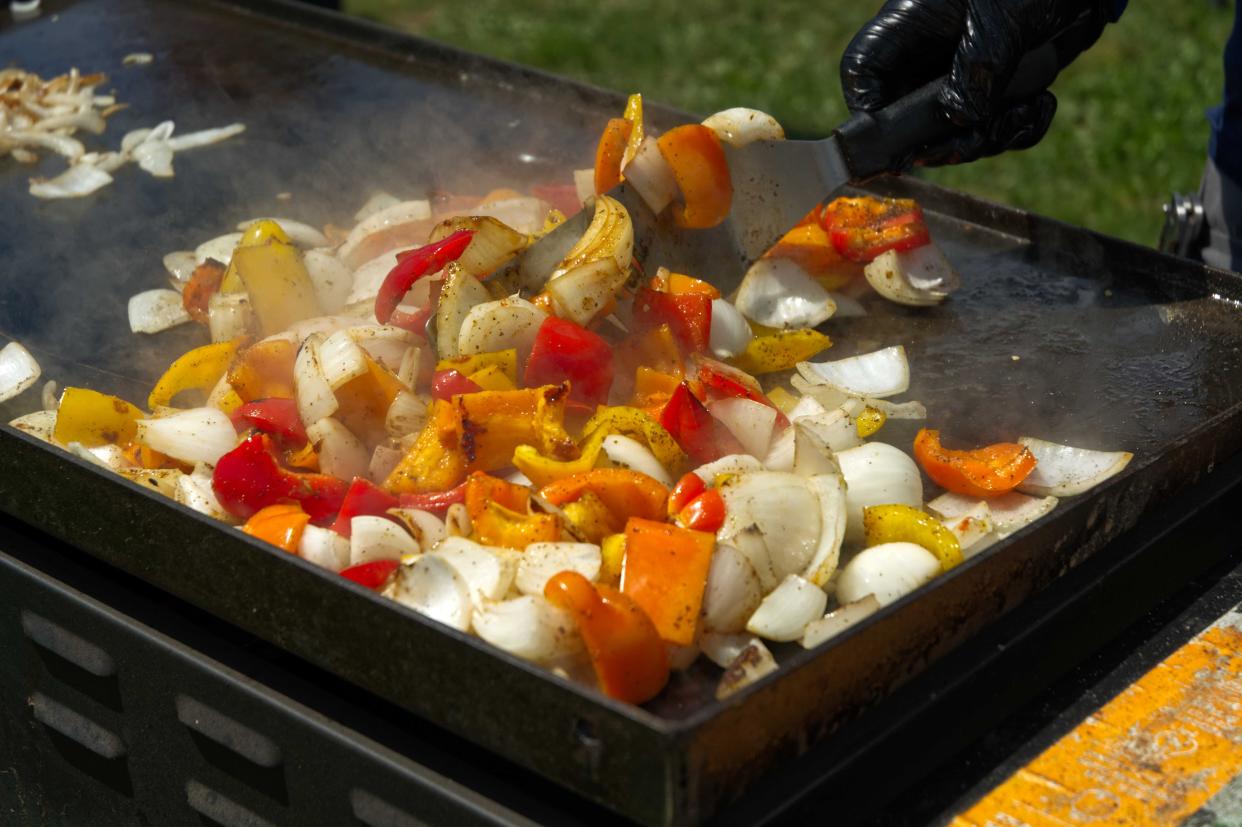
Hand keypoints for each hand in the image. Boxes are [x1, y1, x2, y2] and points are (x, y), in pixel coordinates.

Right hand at [840, 0, 1112, 164]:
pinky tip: (1039, 105)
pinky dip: (1016, 130)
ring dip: (987, 138)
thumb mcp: (1004, 21)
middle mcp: (928, 55)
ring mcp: (959, 75)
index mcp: (912, 25)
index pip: (864, 71)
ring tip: (1023, 111)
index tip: (896, 143)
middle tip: (974, 140)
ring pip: (950, 132)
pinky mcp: (993, 90)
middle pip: (905, 118)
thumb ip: (978, 70)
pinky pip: (990, 128)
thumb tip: (958, 120)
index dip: (868, 111)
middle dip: (942, 141)